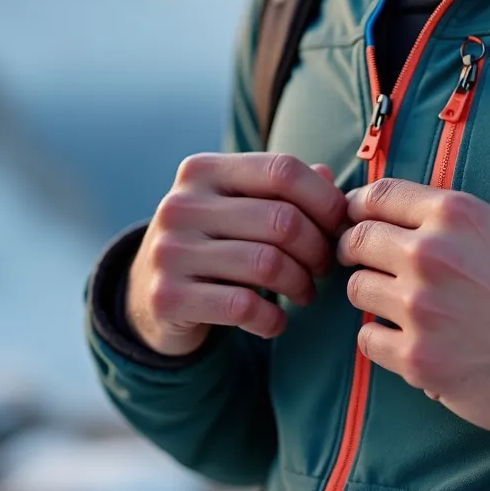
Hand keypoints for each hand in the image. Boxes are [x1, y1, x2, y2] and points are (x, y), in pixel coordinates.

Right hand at [127, 153, 347, 356]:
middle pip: (282, 220)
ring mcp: (169, 252)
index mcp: (202, 171)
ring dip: (301, 285)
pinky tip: (275, 321)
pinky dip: (272, 319)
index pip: (282, 170)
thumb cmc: (213, 244)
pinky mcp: (167, 297)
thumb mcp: (239, 208)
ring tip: (304, 292)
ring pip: (268, 264)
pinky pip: (243, 306)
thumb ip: (284, 190)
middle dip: (318, 249)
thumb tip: (332, 180)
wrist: (149, 295)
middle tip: (324, 268)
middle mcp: (180, 205)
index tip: (340, 228)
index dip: (325, 200)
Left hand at [337, 179, 489, 445]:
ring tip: (392, 307)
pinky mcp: (417, 358)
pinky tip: (402, 343)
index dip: (360, 207)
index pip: (379, 195)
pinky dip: (380, 340)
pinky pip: (368, 339)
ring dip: (370, 297)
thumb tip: (472, 227)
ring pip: (356, 289)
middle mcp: (430, 254)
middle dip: (355, 251)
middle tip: (363, 264)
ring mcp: (419, 307)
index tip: (356, 219)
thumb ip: (489, 224)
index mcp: (457, 215)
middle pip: (356, 240)